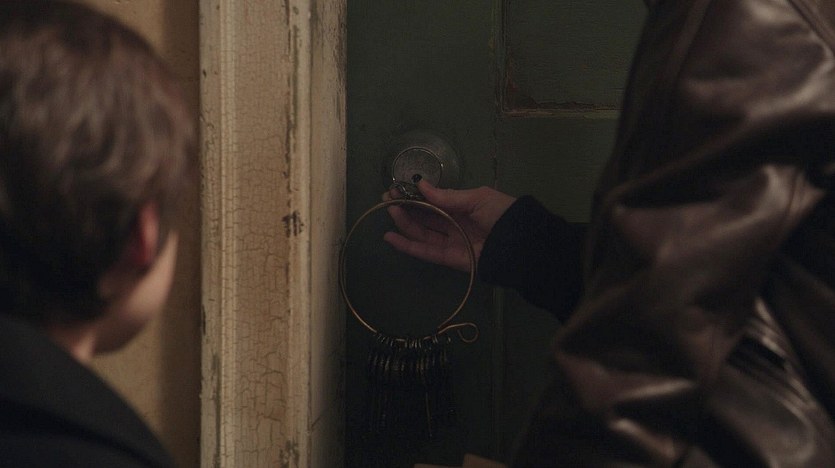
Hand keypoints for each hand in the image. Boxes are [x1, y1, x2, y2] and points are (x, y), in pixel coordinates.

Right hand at [382, 180, 515, 271]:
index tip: (396, 189)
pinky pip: (426, 252)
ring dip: (404, 223)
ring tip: (390, 211)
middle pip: (424, 217)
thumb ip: (448, 196)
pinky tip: (391, 237)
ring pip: (422, 233)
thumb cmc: (502, 214)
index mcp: (462, 207)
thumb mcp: (477, 198)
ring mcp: (451, 242)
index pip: (433, 201)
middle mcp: (454, 223)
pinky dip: (408, 246)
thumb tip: (421, 186)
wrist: (520, 243)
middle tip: (387, 198)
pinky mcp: (450, 259)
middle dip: (405, 208)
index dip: (414, 196)